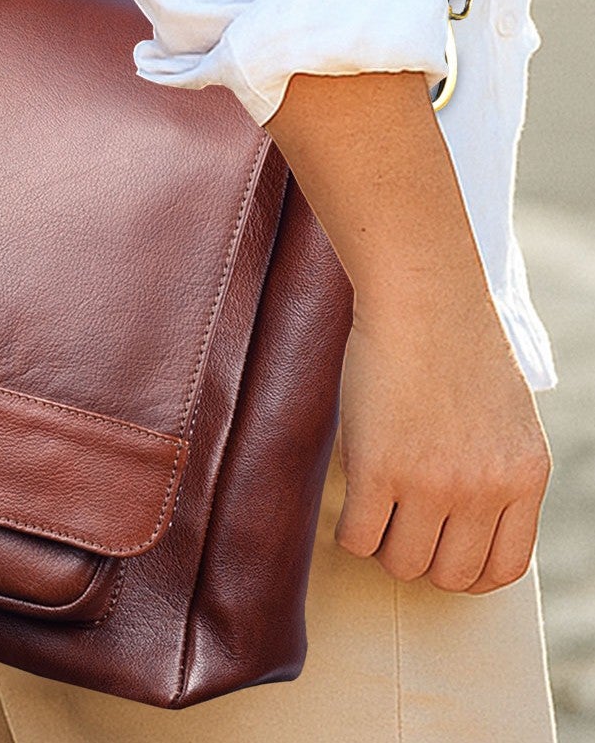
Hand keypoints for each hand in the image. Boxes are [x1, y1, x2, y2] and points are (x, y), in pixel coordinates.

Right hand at [262, 67, 551, 593]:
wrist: (423, 297)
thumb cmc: (455, 340)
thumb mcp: (505, 413)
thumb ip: (496, 464)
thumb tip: (465, 511)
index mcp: (525, 478)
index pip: (501, 568)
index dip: (463, 568)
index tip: (437, 547)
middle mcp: (485, 491)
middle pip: (448, 574)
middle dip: (419, 555)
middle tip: (395, 522)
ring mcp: (433, 485)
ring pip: (402, 564)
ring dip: (381, 544)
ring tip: (369, 508)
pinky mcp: (379, 471)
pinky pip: (358, 537)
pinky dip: (348, 529)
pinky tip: (346, 498)